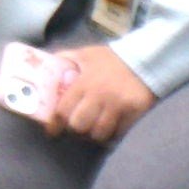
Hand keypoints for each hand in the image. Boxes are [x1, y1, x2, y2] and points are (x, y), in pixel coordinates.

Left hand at [38, 44, 154, 142]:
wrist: (146, 60)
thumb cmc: (110, 59)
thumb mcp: (84, 55)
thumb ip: (64, 60)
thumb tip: (43, 68)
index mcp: (85, 82)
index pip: (63, 110)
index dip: (55, 123)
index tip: (51, 130)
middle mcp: (101, 95)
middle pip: (79, 125)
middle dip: (75, 128)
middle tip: (76, 126)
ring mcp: (119, 106)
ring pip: (99, 133)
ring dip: (93, 133)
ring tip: (93, 127)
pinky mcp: (135, 114)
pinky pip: (118, 133)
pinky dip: (112, 134)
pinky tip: (110, 126)